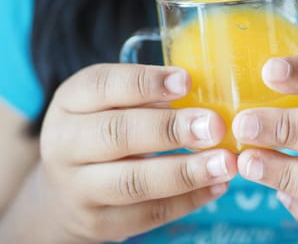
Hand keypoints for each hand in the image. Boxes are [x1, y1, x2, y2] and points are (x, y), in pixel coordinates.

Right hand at [34, 64, 236, 242]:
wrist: (66, 191)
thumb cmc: (105, 130)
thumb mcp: (112, 103)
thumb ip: (148, 95)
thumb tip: (207, 92)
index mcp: (71, 102)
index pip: (102, 85)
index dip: (145, 83)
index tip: (186, 81)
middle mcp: (65, 144)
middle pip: (116, 134)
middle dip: (170, 129)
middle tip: (214, 126)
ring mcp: (78, 188)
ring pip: (132, 181)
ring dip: (185, 172)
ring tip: (225, 163)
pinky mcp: (99, 223)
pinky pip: (147, 213)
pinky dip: (187, 200)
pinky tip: (217, 185)